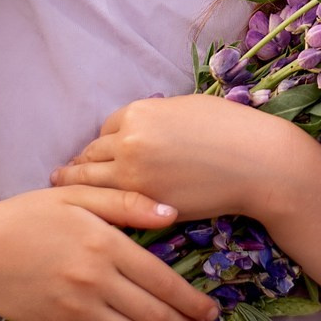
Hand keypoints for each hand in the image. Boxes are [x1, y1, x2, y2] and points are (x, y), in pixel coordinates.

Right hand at [0, 187, 220, 320]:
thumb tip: (174, 214)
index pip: (163, 281)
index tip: (211, 309)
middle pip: (155, 315)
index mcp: (105, 244)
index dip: (192, 301)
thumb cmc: (30, 217)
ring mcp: (78, 310)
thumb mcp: (78, 196)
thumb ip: (128, 202)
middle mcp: (95, 281)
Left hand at [49, 93, 316, 222]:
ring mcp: (133, 176)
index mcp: (139, 113)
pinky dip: (98, 207)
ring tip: (62, 194)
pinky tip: (92, 213)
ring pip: (91, 182)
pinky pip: (109, 205)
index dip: (103, 143)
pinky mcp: (144, 204)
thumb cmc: (231, 129)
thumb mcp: (187, 107)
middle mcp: (128, 142)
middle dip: (80, 165)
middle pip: (91, 155)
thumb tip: (139, 125)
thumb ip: (156, 117)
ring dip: (76, 188)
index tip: (93, 155)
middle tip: (62, 176)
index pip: (105, 129)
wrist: (258, 163)